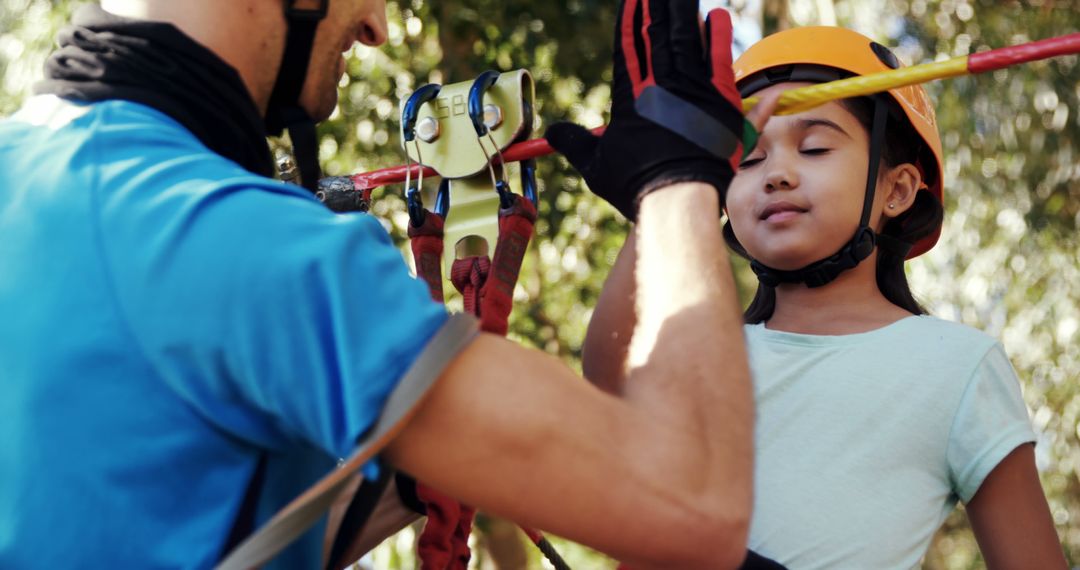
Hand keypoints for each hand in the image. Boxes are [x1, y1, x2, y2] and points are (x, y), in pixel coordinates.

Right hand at [547, 1, 775, 219]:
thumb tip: (552, 133)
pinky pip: (719, 59)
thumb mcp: (595, 165)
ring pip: (686, 38)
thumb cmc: (635, 186)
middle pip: (657, 34)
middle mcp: (660, 85)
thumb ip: (574, 143)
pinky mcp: (719, 98)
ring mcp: (691, 89)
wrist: (676, 198)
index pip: (629, 47)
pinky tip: (715, 16)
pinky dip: (716, 36)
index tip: (633, 0)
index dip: (631, 21)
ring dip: (683, 11)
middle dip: (656, 6)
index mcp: (630, 96)